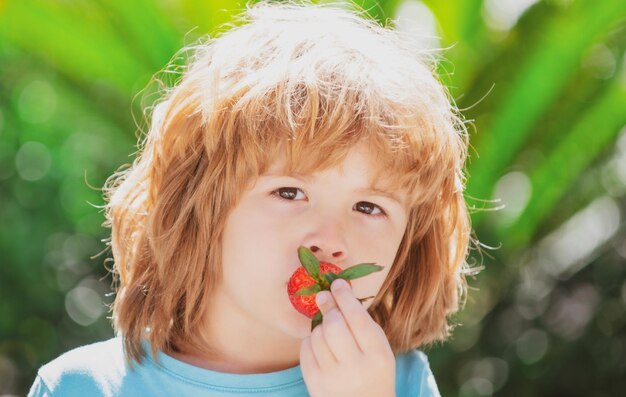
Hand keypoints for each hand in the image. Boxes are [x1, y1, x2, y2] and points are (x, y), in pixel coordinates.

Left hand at [299, 278, 395, 396]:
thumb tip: (336, 292)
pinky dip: (310, 340)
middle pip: (334, 325)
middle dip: (328, 307)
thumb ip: (363, 324)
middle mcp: (356, 368)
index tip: (337, 283)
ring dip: (320, 326)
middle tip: (324, 297)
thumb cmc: (373, 372)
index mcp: (378, 356)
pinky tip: (319, 344)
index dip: (345, 297)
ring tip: (328, 330)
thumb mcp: (379, 350)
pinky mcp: (315, 384)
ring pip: (317, 335)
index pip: (358, 318)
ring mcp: (333, 377)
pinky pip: (305, 349)